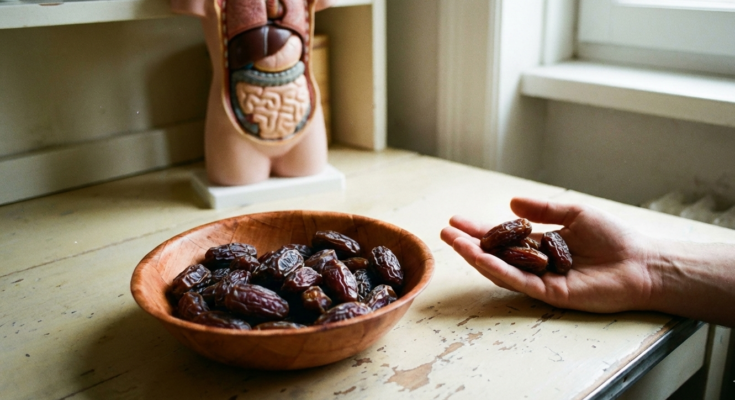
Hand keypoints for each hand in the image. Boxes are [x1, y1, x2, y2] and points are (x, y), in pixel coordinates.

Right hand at [440, 197, 659, 312]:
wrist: (641, 263)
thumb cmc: (614, 238)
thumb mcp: (575, 214)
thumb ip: (544, 210)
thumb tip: (511, 203)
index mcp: (541, 244)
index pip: (504, 237)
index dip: (480, 228)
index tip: (457, 219)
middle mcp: (536, 263)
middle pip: (495, 254)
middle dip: (468, 243)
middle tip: (444, 231)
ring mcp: (540, 280)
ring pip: (500, 269)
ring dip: (474, 255)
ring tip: (453, 241)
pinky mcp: (548, 294)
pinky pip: (516, 281)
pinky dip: (495, 269)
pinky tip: (478, 256)